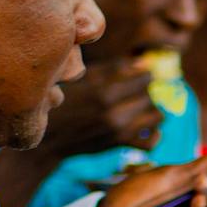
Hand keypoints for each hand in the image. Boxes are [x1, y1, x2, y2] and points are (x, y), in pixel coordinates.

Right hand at [45, 59, 163, 157]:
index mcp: (104, 90)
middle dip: (146, 92)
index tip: (139, 76)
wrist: (49, 138)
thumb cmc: (66, 102)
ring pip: (157, 115)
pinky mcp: (120, 143)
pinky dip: (154, 136)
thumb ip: (113, 69)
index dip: (144, 74)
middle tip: (136, 92)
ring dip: (153, 110)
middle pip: (150, 95)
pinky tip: (149, 129)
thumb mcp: (83, 79)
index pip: (144, 77)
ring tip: (142, 108)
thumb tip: (142, 63)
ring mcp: (119, 129)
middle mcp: (114, 110)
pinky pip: (150, 142)